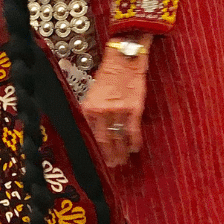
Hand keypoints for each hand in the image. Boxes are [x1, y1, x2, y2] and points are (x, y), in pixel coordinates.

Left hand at [81, 45, 149, 167]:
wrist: (123, 58)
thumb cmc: (109, 74)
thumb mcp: (93, 93)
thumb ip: (93, 111)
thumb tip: (95, 129)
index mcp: (89, 108)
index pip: (91, 135)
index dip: (96, 150)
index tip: (99, 160)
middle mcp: (102, 111)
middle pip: (105, 140)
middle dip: (109, 155)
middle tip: (113, 165)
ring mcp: (118, 110)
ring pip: (119, 137)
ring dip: (121, 152)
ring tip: (123, 160)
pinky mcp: (133, 107)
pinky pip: (133, 129)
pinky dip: (133, 141)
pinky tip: (134, 149)